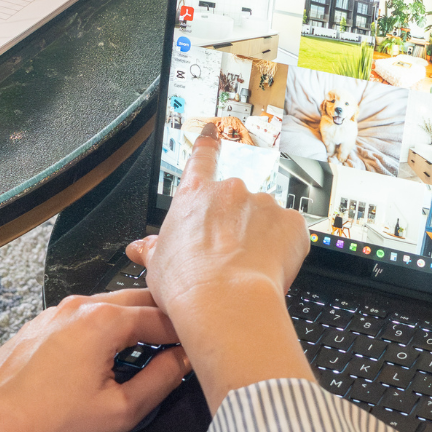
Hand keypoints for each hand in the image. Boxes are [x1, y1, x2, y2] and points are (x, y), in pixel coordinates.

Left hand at [0, 289, 189, 431]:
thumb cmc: (46, 422)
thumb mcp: (120, 410)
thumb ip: (161, 380)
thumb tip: (183, 362)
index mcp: (103, 320)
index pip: (162, 318)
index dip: (185, 335)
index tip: (198, 349)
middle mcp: (79, 306)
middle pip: (138, 301)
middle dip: (162, 320)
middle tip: (179, 345)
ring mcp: (55, 312)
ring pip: (109, 307)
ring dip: (133, 323)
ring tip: (147, 352)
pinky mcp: (40, 324)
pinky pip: (83, 317)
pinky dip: (104, 329)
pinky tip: (107, 356)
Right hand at [126, 124, 314, 410]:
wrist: (226, 302)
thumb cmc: (188, 286)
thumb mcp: (157, 266)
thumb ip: (153, 249)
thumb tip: (140, 248)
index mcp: (195, 197)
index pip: (201, 159)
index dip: (207, 144)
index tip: (214, 130)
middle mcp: (231, 192)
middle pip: (237, 202)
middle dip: (237, 225)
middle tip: (229, 259)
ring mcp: (264, 204)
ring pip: (265, 219)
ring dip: (261, 238)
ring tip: (248, 271)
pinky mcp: (292, 223)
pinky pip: (291, 233)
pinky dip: (284, 249)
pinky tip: (270, 269)